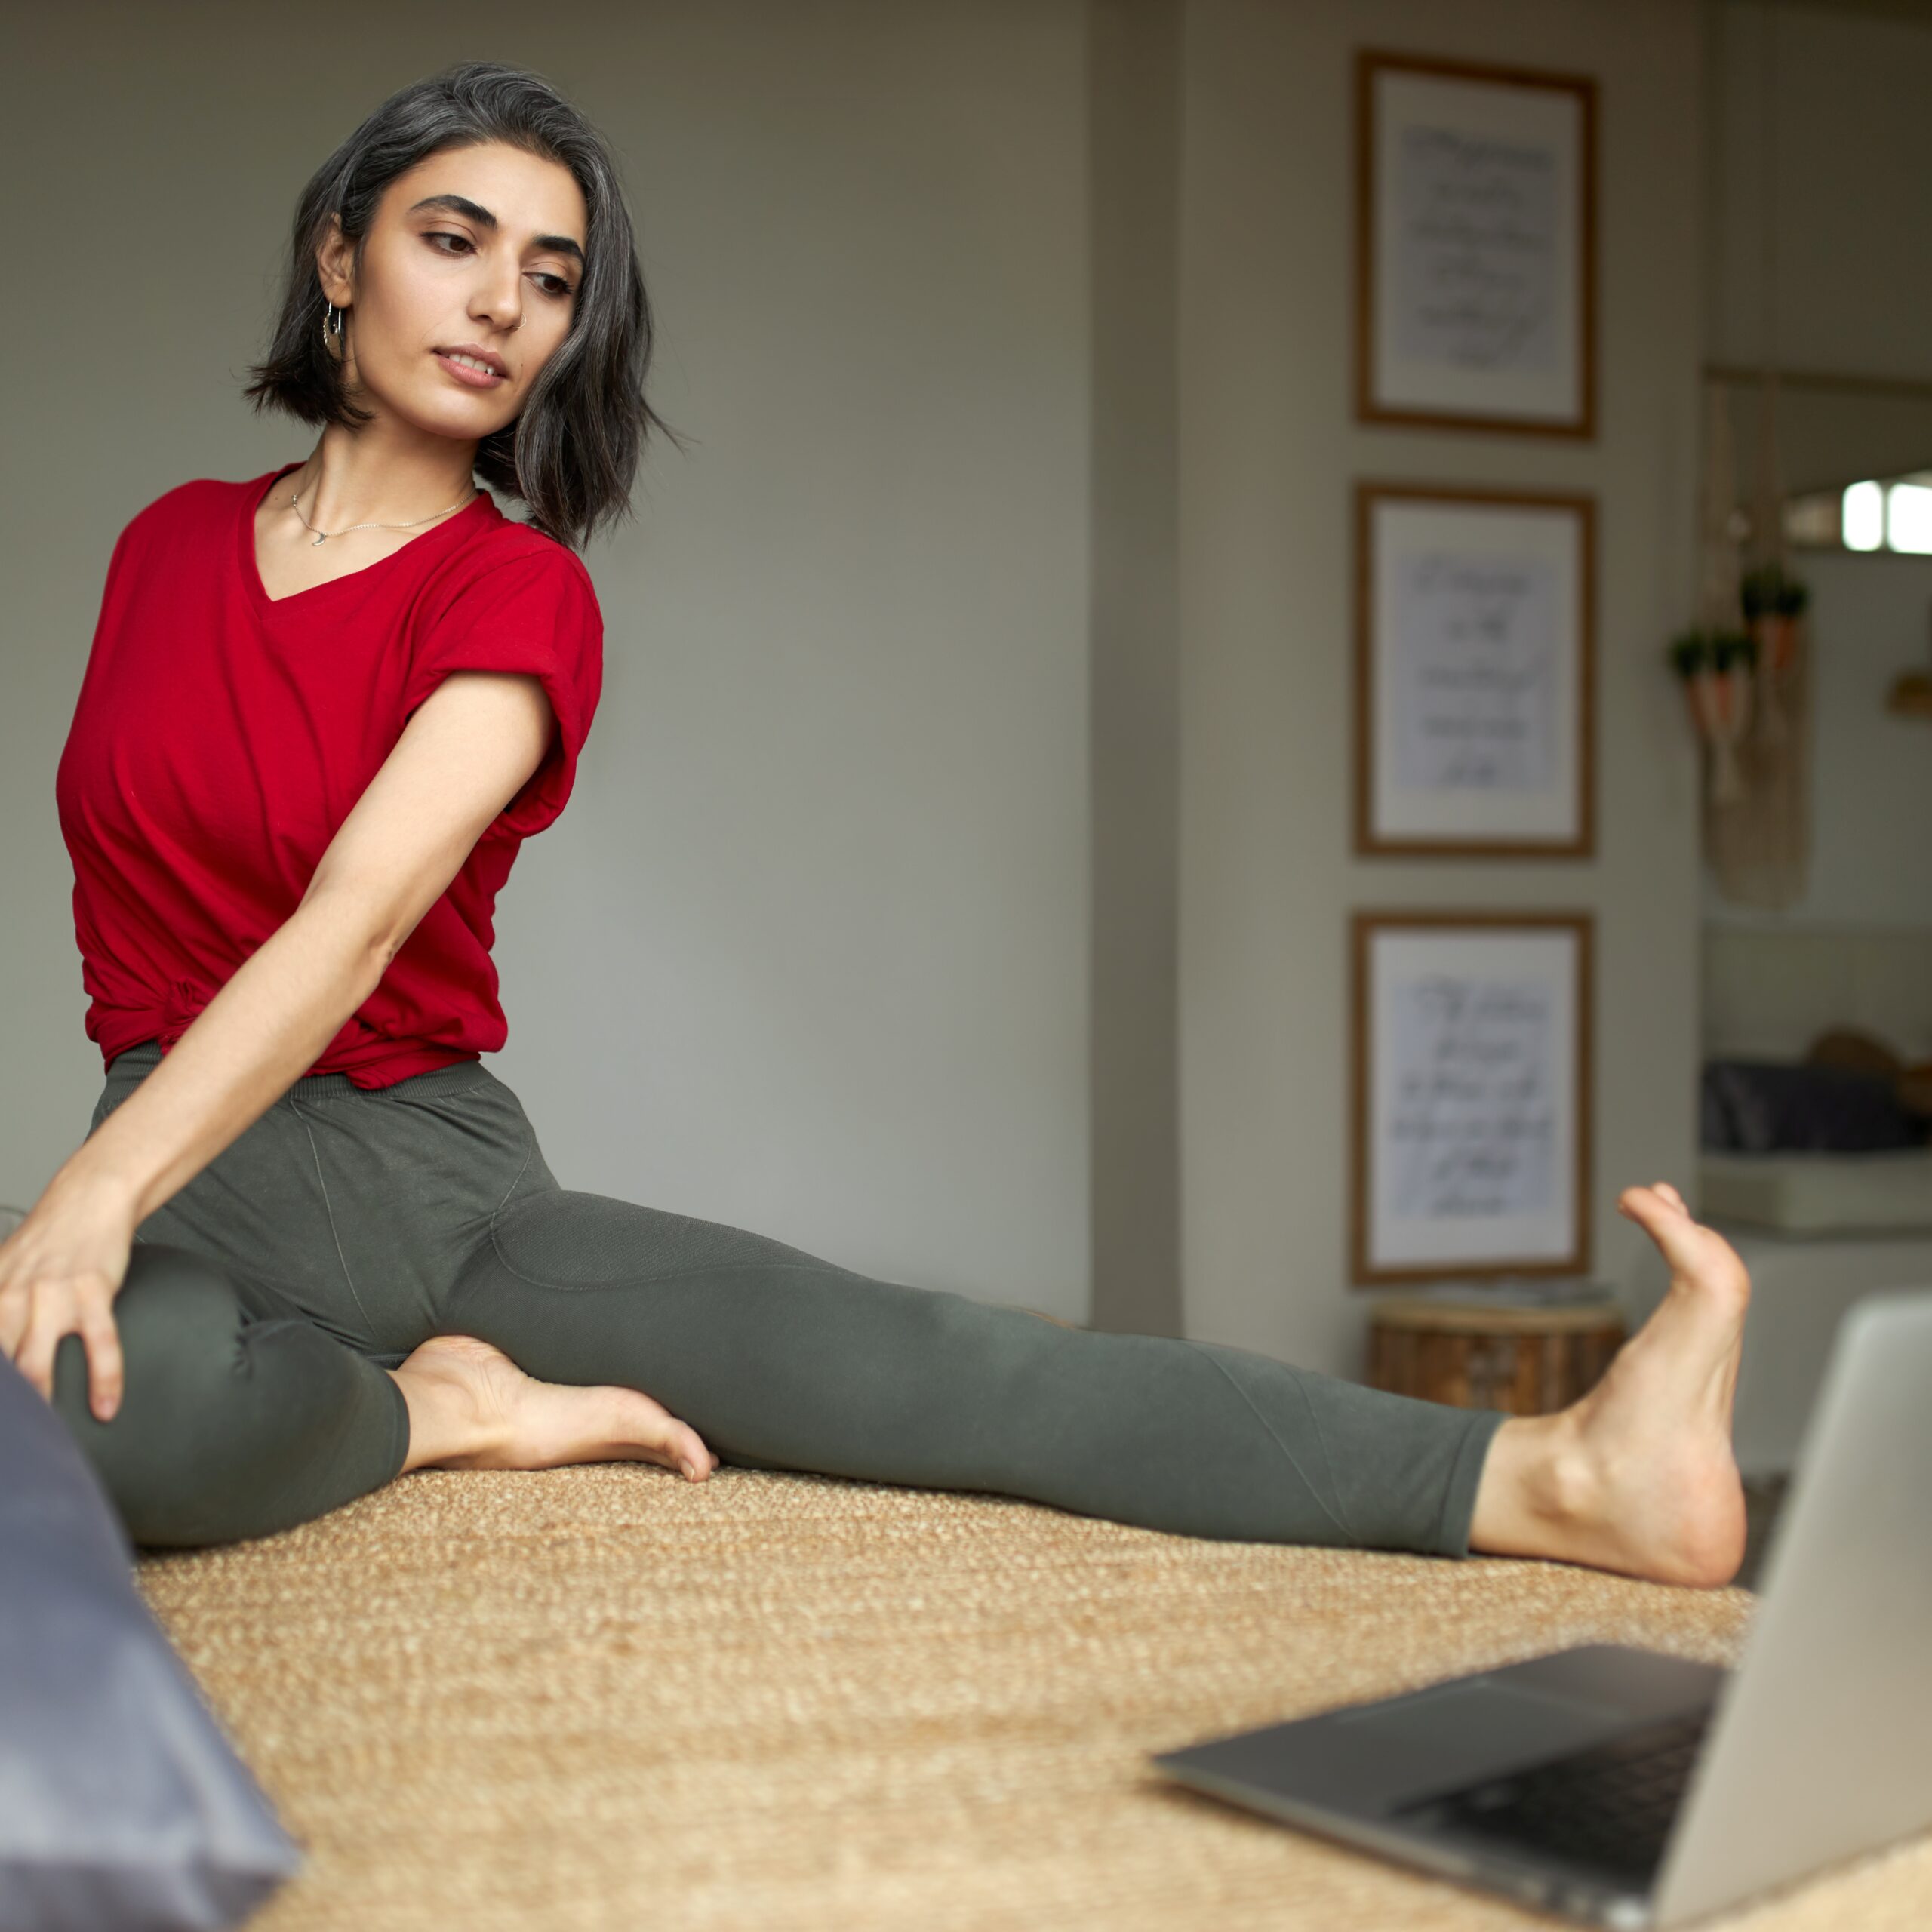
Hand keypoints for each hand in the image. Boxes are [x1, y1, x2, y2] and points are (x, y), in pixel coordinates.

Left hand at [0, 1172, 139, 1418]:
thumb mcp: (3, 1273)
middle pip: (0, 1362)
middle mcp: (12, 1296)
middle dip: (6, 1399)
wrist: (89, 1200)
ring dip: (40, 1400)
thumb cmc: (49, 1242)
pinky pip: (100, 1343)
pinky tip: (106, 1404)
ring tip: (44, 1432)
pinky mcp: (93, 1291)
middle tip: (12, 1433)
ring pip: (37, 1360)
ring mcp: (53, 1295)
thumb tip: (2, 1350)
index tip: (1, 1416)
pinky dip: (104, 1378)